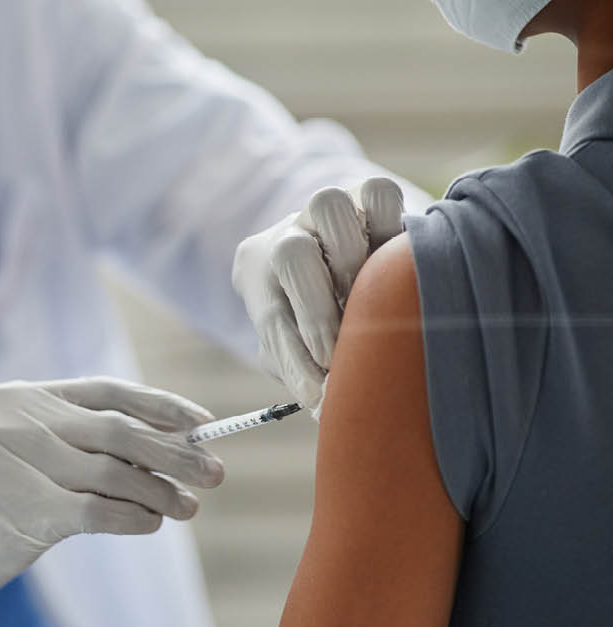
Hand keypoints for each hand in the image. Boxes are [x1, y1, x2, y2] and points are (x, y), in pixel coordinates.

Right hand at [0, 377, 224, 622]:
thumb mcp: (20, 450)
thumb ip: (79, 441)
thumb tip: (171, 446)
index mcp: (18, 395)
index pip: (105, 391)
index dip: (160, 406)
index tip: (202, 423)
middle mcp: (13, 419)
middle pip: (116, 431)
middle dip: (174, 452)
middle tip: (215, 472)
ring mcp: (10, 462)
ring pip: (111, 472)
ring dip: (160, 492)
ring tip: (188, 506)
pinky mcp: (16, 509)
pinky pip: (95, 511)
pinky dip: (133, 517)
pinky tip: (151, 523)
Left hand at [231, 177, 404, 411]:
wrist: (340, 257)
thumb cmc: (311, 316)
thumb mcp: (297, 347)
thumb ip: (303, 370)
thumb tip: (325, 404)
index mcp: (260, 271)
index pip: (273, 317)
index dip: (296, 359)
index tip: (319, 395)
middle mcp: (289, 234)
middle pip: (291, 253)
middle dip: (318, 310)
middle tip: (339, 350)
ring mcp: (328, 210)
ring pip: (328, 208)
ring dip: (351, 258)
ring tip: (369, 298)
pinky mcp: (369, 194)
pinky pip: (379, 191)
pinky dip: (389, 220)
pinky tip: (398, 262)